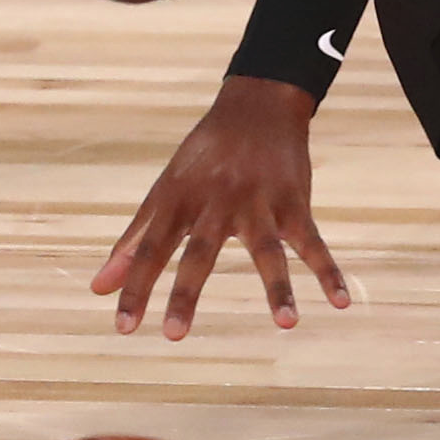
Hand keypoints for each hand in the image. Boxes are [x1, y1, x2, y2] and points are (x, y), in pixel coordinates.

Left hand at [91, 75, 355, 337]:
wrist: (256, 104)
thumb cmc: (203, 157)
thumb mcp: (165, 192)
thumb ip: (133, 243)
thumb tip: (98, 289)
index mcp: (179, 200)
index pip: (150, 249)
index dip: (134, 287)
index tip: (123, 327)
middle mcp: (216, 202)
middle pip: (199, 253)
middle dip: (186, 293)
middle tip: (173, 336)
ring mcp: (259, 202)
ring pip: (267, 250)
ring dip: (277, 287)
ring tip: (286, 323)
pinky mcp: (294, 202)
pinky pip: (313, 242)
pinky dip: (328, 271)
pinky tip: (340, 301)